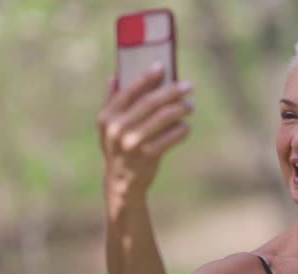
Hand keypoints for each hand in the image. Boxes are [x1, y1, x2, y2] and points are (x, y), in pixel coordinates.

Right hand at [97, 64, 193, 202]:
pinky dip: (182, 129)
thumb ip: (111, 102)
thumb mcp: (108, 128)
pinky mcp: (149, 155)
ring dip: (181, 109)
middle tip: (188, 86)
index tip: (162, 66)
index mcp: (107, 118)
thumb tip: (114, 76)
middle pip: (151, 102)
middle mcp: (118, 129)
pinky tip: (186, 127)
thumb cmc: (118, 149)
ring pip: (164, 117)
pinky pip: (172, 136)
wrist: (122, 183)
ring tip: (190, 106)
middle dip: (172, 91)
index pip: (129, 91)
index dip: (146, 77)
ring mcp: (133, 142)